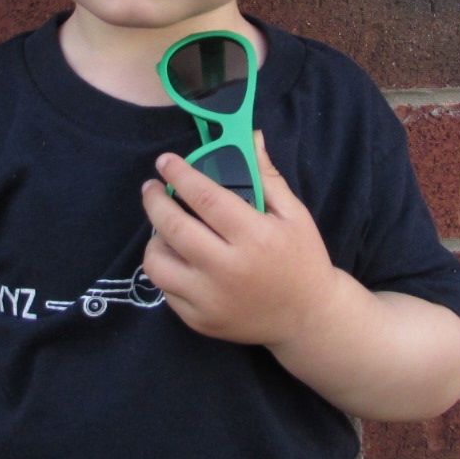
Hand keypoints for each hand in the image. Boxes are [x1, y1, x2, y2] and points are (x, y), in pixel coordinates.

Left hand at [140, 132, 339, 346]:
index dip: (180, 175)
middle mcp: (227, 270)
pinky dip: (167, 269)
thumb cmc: (302, 259)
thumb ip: (267, 177)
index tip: (165, 161)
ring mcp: (210, 300)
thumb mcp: (294, 214)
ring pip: (158, 264)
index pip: (205, 198)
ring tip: (166, 229)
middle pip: (173, 229)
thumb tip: (249, 136)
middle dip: (155, 201)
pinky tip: (179, 257)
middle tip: (152, 188)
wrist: (307, 318)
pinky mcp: (199, 321)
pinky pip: (165, 290)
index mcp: (254, 238)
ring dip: (155, 239)